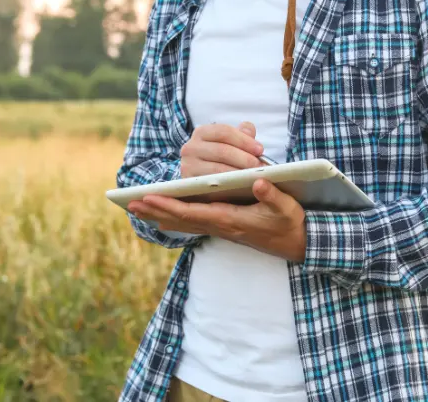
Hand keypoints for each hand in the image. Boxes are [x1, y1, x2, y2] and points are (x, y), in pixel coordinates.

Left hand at [128, 179, 306, 262]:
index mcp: (231, 220)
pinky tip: (165, 214)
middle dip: (155, 211)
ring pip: (184, 222)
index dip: (169, 205)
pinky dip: (175, 217)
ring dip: (161, 215)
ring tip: (139, 208)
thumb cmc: (290, 224)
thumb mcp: (287, 208)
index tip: (148, 197)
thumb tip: (257, 182)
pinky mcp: (224, 226)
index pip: (193, 213)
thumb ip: (272, 195)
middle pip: (181, 220)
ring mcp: (221, 228)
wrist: (296, 244)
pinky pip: (193, 222)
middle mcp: (221, 226)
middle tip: (130, 204)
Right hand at [180, 121, 264, 177]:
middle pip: (222, 150)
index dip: (244, 140)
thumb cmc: (221, 159)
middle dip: (245, 158)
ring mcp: (188, 166)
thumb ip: (241, 134)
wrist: (203, 179)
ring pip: (218, 169)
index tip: (260, 150)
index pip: (224, 132)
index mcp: (201, 132)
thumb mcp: (230, 143)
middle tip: (260, 166)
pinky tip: (242, 186)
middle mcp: (190, 147)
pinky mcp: (190, 183)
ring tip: (255, 176)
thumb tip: (249, 130)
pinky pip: (213, 184)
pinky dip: (230, 185)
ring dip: (239, 173)